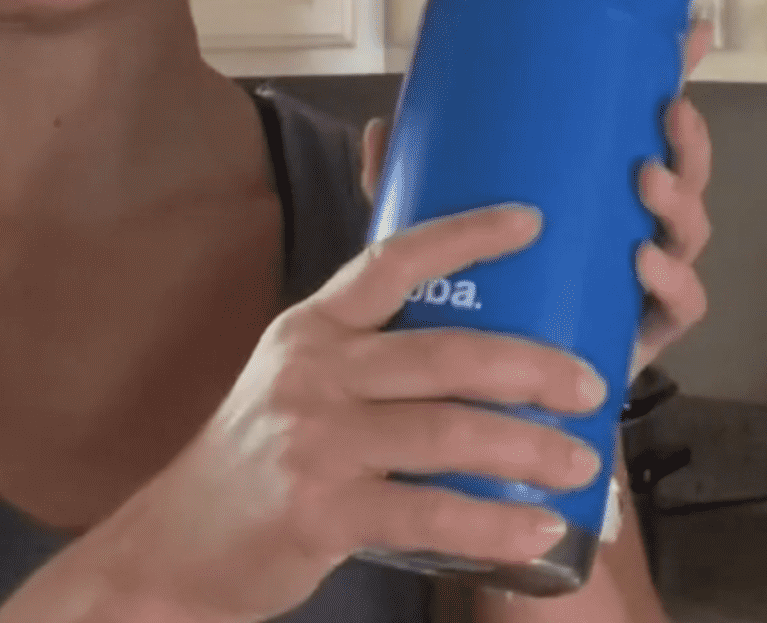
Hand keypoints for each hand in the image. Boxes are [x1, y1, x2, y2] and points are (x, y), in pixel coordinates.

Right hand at [93, 205, 613, 622]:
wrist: (174, 545)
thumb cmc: (257, 457)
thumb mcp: (294, 378)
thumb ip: (362, 350)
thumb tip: (466, 329)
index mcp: (313, 328)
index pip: (392, 261)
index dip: (465, 235)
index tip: (533, 220)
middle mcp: (314, 372)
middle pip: (442, 353)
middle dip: (530, 365)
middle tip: (591, 383)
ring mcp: (316, 441)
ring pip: (446, 433)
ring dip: (527, 448)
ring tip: (582, 461)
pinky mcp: (321, 511)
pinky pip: (426, 513)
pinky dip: (491, 523)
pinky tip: (537, 528)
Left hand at [357, 19, 715, 383]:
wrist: (483, 413)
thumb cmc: (469, 307)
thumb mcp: (434, 236)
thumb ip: (409, 188)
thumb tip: (378, 125)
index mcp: (592, 198)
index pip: (639, 130)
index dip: (670, 81)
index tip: (689, 35)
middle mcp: (626, 234)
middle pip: (681, 180)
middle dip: (686, 145)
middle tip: (668, 118)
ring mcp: (640, 285)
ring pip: (687, 236)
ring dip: (679, 205)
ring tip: (646, 185)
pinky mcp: (641, 337)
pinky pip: (680, 309)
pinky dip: (672, 284)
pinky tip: (643, 265)